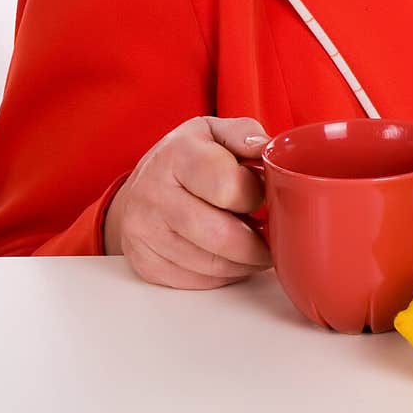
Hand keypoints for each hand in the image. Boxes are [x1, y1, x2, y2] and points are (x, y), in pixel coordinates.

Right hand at [103, 116, 273, 288]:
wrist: (140, 186)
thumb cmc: (185, 158)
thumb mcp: (213, 131)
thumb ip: (245, 134)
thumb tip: (266, 150)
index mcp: (177, 155)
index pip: (227, 186)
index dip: (256, 195)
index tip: (265, 195)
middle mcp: (154, 193)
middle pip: (221, 235)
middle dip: (258, 242)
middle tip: (273, 235)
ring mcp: (145, 232)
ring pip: (211, 265)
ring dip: (244, 262)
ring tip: (257, 247)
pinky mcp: (145, 263)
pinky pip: (197, 281)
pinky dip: (224, 275)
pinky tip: (232, 258)